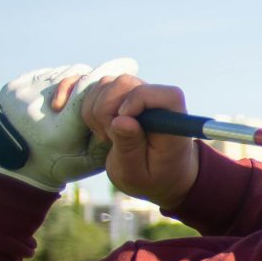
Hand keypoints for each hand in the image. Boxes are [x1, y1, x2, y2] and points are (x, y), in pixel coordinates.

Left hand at [0, 59, 137, 191]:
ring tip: (78, 100)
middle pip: (78, 77)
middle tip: (103, 91)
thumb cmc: (62, 164)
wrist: (15, 168)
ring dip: (77, 82)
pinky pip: (48, 74)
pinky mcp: (12, 87)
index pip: (88, 87)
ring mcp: (21, 94)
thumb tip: (129, 98)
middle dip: (94, 82)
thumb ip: (113, 131)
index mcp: (59, 129)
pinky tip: (60, 98)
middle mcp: (36, 107)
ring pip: (64, 73)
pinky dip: (59, 82)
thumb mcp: (93, 156)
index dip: (111, 70)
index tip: (130, 63)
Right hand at [79, 74, 197, 210]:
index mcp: (173, 123)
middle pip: (126, 83)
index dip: (138, 100)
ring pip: (107, 83)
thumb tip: (121, 120)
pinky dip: (89, 106)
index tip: (119, 123)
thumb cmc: (153, 177)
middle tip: (109, 138)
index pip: (166, 95)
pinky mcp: (123, 95)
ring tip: (107, 136)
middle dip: (105, 110)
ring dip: (96, 111)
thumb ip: (130, 147)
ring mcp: (139, 94)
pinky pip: (97, 88)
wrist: (160, 174)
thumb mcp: (137, 173)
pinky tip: (98, 127)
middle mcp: (158, 101)